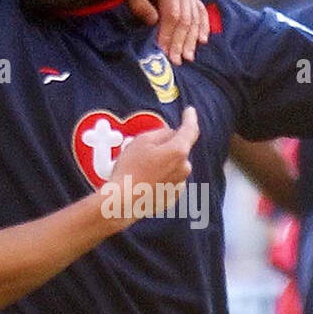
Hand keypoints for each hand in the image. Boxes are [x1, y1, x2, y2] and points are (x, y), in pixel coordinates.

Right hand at [103, 108, 199, 224]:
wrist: (122, 202)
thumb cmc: (130, 168)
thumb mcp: (142, 141)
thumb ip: (161, 133)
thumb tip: (170, 134)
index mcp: (178, 151)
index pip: (190, 130)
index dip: (190, 118)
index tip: (190, 111)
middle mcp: (184, 168)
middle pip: (179, 150)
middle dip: (167, 146)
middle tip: (146, 149)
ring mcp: (179, 185)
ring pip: (174, 166)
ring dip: (163, 163)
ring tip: (140, 169)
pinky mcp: (172, 197)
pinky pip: (169, 181)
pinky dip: (160, 178)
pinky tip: (144, 182)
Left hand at [128, 0, 210, 65]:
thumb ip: (140, 4)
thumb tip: (153, 21)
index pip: (172, 14)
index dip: (168, 34)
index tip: (163, 51)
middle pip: (185, 20)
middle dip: (180, 42)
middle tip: (175, 60)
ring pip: (195, 19)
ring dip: (192, 40)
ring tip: (187, 57)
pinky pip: (203, 14)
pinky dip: (204, 28)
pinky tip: (202, 41)